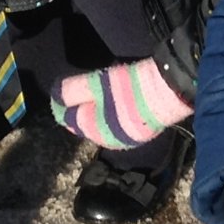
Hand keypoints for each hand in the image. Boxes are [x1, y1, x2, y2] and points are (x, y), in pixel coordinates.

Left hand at [50, 57, 191, 148]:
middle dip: (80, 111)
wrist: (169, 92)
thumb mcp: (96, 84)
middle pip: (86, 124)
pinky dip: (113, 115)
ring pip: (103, 126)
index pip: (68, 118)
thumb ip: (72, 90)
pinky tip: (118, 105)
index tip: (59, 94)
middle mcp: (108, 140)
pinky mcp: (143, 133)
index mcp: (93, 129)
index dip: (62, 104)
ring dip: (97, 113)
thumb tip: (54, 96)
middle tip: (76, 95)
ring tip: (97, 98)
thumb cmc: (128, 88)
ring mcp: (127, 139)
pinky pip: (120, 125)